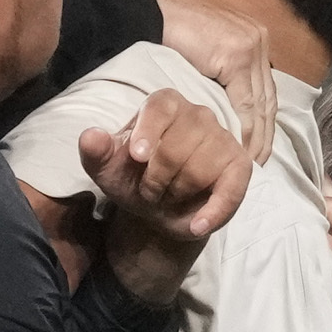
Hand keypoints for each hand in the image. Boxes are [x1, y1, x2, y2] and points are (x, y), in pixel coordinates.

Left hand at [81, 91, 252, 304]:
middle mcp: (197, 114)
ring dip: (177, 194)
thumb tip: (92, 136)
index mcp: (164, 105)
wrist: (158, 207)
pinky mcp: (240, 167)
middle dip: (156, 179)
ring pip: (200, 170)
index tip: (137, 158)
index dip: (148, 132)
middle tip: (149, 191)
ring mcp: (222, 139)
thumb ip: (95, 151)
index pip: (161, 107)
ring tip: (169, 197)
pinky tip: (197, 226)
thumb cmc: (134, 178)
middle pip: (177, 147)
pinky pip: (231, 190)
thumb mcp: (106, 169)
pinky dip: (213, 213)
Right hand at [151, 0, 279, 159]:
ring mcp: (250, 48)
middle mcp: (258, 41)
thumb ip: (222, 72)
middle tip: (258, 162)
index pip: (264, 89)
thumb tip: (230, 107)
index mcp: (253, 38)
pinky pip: (244, 102)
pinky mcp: (236, 57)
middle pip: (267, 99)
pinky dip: (243, 128)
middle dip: (265, 134)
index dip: (263, 122)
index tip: (259, 148)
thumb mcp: (205, 51)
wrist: (148, 8)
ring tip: (249, 161)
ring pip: (260, 104)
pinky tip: (238, 147)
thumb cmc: (169, 28)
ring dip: (256, 136)